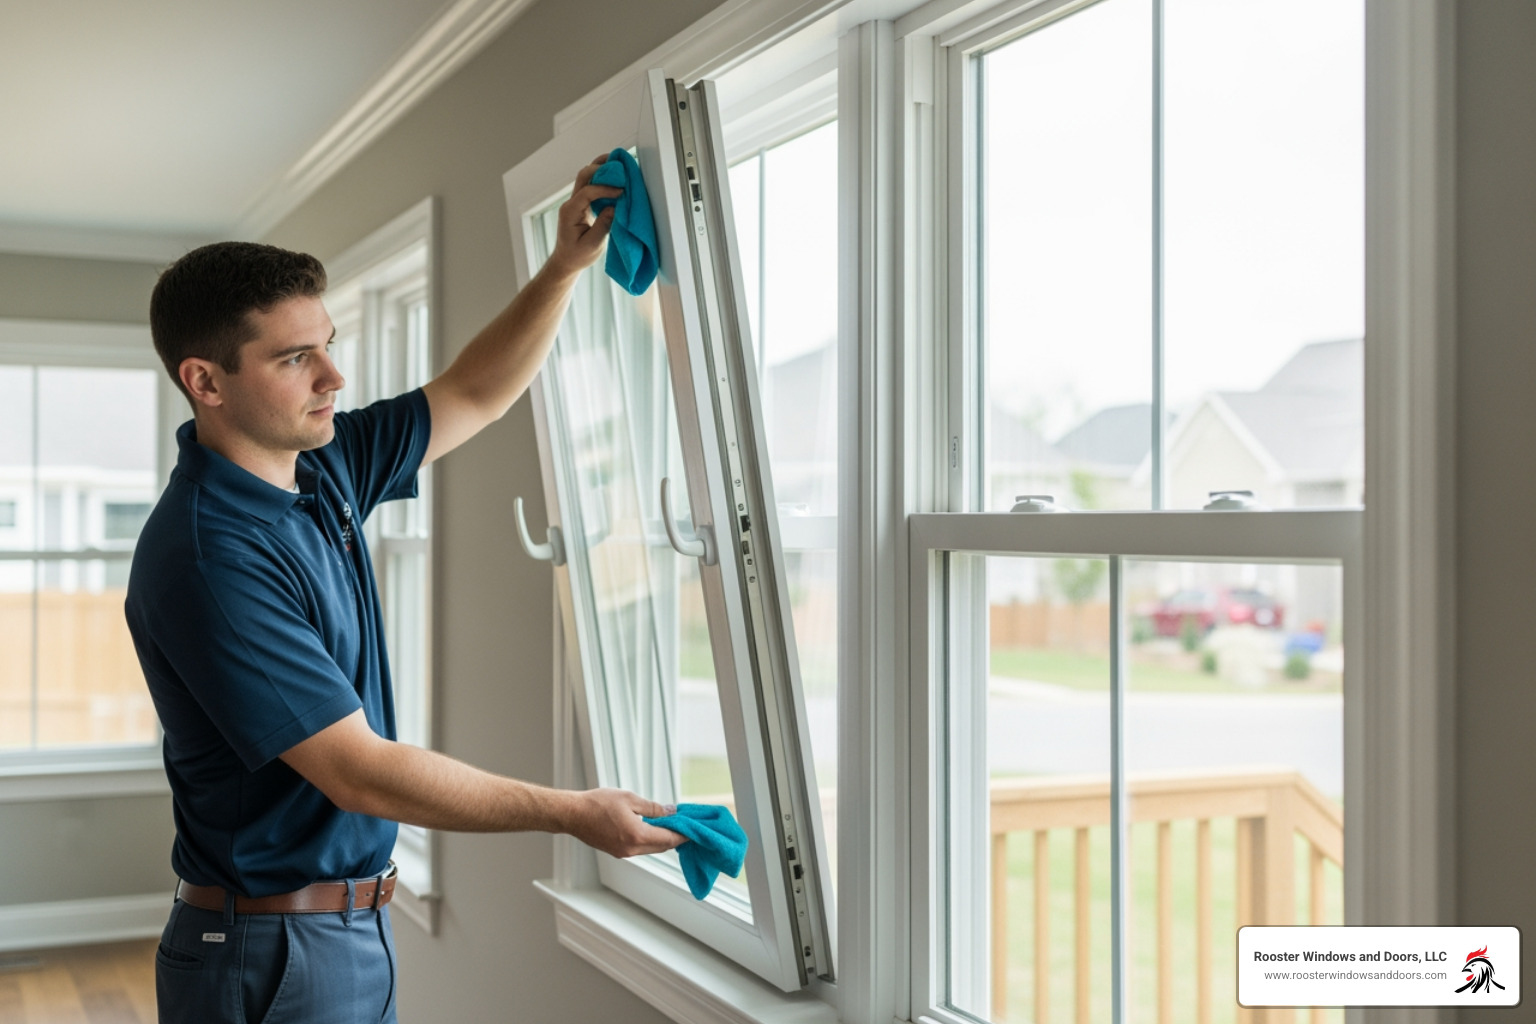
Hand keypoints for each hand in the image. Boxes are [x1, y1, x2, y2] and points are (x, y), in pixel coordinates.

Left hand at [544, 154, 621, 278]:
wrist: (567, 260)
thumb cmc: (577, 255)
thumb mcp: (592, 244)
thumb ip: (603, 225)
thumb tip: (615, 207)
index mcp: (570, 212)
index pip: (587, 192)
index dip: (605, 188)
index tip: (622, 191)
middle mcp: (571, 203)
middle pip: (583, 175)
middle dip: (601, 167)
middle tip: (620, 165)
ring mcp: (576, 201)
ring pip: (587, 176)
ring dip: (602, 168)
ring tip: (619, 164)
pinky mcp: (583, 203)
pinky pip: (592, 185)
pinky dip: (603, 178)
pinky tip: (615, 177)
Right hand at [565, 788, 683, 858]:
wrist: (572, 814)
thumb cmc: (598, 804)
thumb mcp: (629, 799)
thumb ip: (653, 808)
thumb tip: (670, 812)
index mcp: (637, 835)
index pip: (668, 839)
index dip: (683, 834)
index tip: (694, 829)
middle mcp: (631, 849)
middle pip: (661, 847)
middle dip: (674, 837)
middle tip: (684, 826)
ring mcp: (623, 853)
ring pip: (651, 848)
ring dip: (661, 839)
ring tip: (670, 825)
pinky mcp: (616, 852)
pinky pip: (639, 848)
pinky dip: (649, 840)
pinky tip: (651, 828)